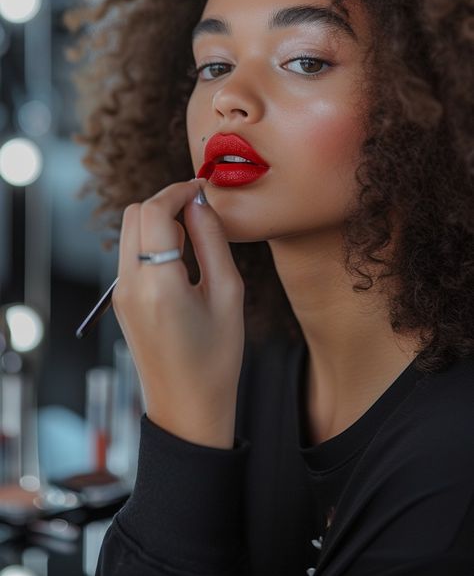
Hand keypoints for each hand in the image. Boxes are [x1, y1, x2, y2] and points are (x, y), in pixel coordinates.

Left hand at [112, 178, 245, 448]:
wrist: (187, 409)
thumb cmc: (216, 358)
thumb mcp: (228, 294)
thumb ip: (213, 240)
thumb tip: (201, 202)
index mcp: (158, 284)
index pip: (154, 211)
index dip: (178, 191)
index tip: (203, 189)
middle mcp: (129, 284)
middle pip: (133, 213)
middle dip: (165, 201)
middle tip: (200, 209)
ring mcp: (120, 294)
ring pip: (128, 230)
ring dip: (157, 220)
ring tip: (193, 237)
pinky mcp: (120, 301)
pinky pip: (129, 253)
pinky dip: (151, 241)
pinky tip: (180, 259)